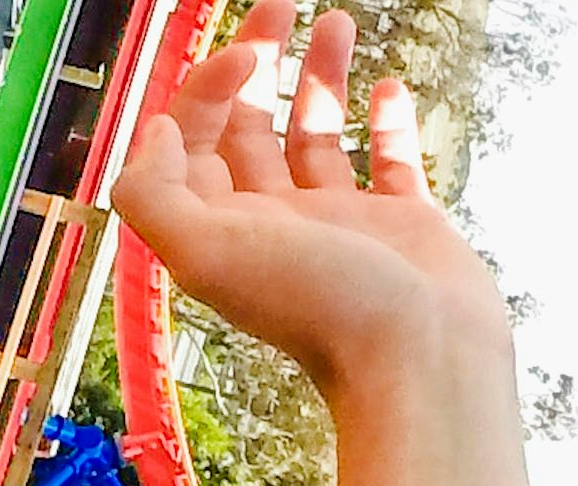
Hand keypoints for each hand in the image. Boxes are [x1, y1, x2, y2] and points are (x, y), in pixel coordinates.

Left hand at [111, 3, 507, 393]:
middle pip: (251, 128)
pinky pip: (390, 163)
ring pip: (318, 135)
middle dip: (259, 61)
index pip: (197, 139)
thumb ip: (156, 193)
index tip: (244, 55)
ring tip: (336, 23)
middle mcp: (279, 225)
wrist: (421, 359)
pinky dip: (387, 122)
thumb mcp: (206, 251)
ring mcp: (343, 225)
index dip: (208, 87)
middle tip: (279, 6)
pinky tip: (389, 87)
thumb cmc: (323, 310)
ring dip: (320, 77)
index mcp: (227, 229)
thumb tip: (158, 134)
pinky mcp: (404, 228)